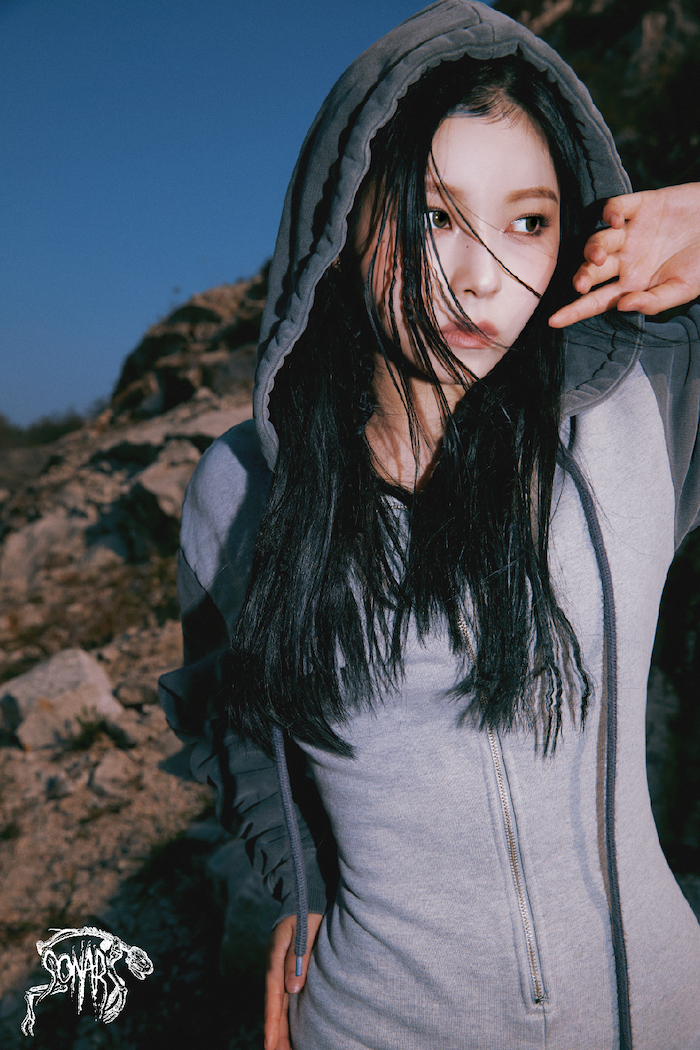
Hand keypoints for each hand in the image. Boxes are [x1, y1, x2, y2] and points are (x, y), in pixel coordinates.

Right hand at [264, 912, 323, 1049]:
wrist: (304, 891)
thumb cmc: (307, 910)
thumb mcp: (305, 931)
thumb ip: (298, 958)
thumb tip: (291, 990)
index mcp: (276, 958)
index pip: (273, 997)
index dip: (272, 1022)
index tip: (270, 1045)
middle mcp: (275, 965)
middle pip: (273, 1004)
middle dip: (275, 1031)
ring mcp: (279, 965)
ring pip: (278, 1002)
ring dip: (279, 1025)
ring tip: (281, 1048)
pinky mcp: (287, 964)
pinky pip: (283, 994)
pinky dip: (283, 1012)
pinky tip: (287, 1024)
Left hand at [549, 184, 699, 327]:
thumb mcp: (684, 289)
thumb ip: (654, 301)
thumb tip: (622, 306)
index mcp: (631, 284)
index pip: (596, 301)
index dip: (574, 311)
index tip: (553, 321)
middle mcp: (625, 260)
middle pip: (591, 271)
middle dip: (582, 277)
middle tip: (580, 284)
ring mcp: (631, 233)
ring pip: (598, 241)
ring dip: (593, 249)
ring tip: (599, 257)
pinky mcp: (641, 206)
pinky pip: (616, 207)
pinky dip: (611, 212)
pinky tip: (614, 221)